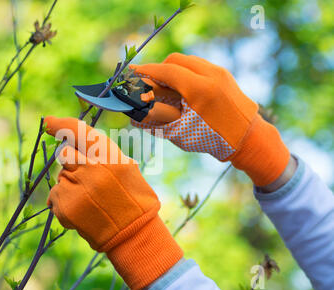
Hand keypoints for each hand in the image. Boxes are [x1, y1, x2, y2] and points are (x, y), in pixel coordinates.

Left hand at [45, 116, 182, 289]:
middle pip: (64, 152)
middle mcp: (92, 170)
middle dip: (70, 160)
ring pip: (60, 176)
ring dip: (69, 184)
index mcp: (110, 158)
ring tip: (89, 199)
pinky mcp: (65, 207)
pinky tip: (82, 210)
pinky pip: (54, 196)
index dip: (61, 124)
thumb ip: (103, 153)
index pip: (80, 132)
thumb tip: (74, 137)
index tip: (49, 122)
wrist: (133, 235)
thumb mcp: (127, 168)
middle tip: (85, 176)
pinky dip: (63, 202)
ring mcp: (77, 189)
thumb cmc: (133, 199)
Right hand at [130, 53, 289, 186]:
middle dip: (159, 70)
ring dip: (172, 70)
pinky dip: (185, 72)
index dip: (146, 71)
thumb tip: (133, 115)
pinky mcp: (223, 74)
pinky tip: (181, 89)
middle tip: (148, 84)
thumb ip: (155, 120)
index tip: (131, 73)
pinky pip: (198, 66)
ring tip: (165, 87)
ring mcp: (219, 72)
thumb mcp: (180, 133)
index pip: (166, 71)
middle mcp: (211, 74)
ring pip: (187, 60)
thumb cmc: (212, 140)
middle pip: (175, 60)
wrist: (247, 139)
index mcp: (200, 89)